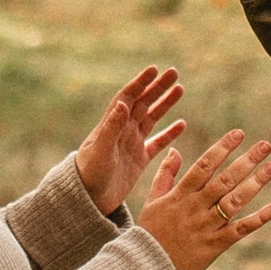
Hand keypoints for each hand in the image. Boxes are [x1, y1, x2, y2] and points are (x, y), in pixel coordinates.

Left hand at [75, 64, 184, 216]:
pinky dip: (169, 133)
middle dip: (158, 87)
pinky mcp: (139, 160)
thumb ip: (111, 128)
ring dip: (165, 104)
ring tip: (180, 89)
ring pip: (152, 118)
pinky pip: (157, 142)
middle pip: (143, 103)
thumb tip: (123, 103)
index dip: (140, 83)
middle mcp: (123, 131)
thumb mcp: (100, 150)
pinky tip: (182, 123)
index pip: (128, 97)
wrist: (88, 200)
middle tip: (174, 72)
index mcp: (112, 125)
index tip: (154, 70)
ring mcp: (132, 144)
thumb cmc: (89, 174)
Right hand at [138, 126, 270, 269]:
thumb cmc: (150, 232)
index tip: (239, 134)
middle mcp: (195, 207)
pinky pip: (240, 230)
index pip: (204, 165)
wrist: (148, 268)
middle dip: (246, 160)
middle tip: (265, 145)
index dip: (222, 148)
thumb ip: (165, 174)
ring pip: (234, 201)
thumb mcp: (153, 200)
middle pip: (224, 179)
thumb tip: (175, 150)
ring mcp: (206, 226)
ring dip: (255, 184)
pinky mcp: (215, 245)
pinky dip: (258, 219)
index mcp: (181, 194)